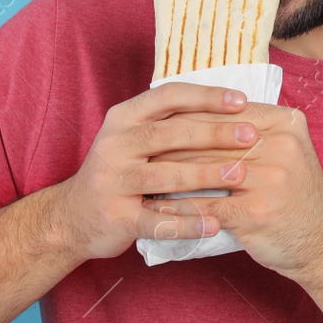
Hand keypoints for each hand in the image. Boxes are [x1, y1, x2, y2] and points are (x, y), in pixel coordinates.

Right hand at [56, 83, 258, 259]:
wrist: (72, 216)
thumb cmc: (119, 170)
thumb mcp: (133, 136)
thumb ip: (169, 121)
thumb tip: (228, 106)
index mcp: (123, 118)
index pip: (168, 97)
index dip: (205, 97)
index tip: (241, 100)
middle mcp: (115, 145)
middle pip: (169, 134)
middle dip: (213, 133)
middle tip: (250, 136)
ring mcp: (113, 182)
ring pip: (164, 176)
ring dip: (204, 175)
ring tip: (239, 175)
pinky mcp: (115, 217)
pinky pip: (155, 221)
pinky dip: (186, 224)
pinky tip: (214, 225)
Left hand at [149, 103, 322, 277]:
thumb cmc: (296, 197)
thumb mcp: (286, 152)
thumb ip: (253, 131)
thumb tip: (200, 112)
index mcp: (286, 123)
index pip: (226, 112)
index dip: (188, 116)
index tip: (157, 121)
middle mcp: (281, 146)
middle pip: (212, 138)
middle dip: (172, 145)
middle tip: (139, 148)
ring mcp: (271, 179)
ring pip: (205, 170)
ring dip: (167, 175)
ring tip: (141, 175)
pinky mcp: (258, 212)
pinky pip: (206, 206)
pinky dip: (177, 208)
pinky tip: (155, 208)